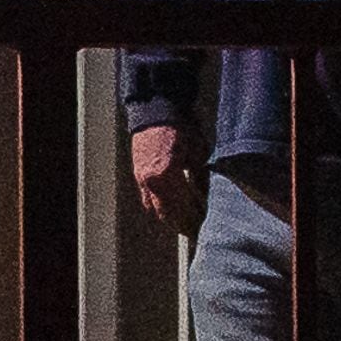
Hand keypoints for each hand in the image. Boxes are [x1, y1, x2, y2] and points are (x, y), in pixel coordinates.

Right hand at [127, 123, 206, 237]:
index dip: (192, 221)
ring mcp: (142, 178)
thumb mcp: (198, 153)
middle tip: (195, 231)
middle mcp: (151, 181)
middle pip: (166, 214)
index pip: (181, 209)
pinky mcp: (138, 174)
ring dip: (170, 217)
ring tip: (184, 222)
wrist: (156, 110)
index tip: (203, 229)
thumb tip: (202, 197)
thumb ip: (199, 179)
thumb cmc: (180, 127)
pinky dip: (160, 205)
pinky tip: (171, 207)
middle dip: (181, 225)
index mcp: (166, 175)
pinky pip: (148, 198)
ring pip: (155, 208)